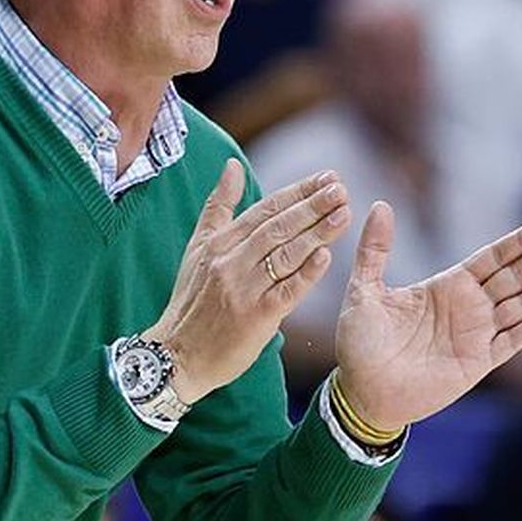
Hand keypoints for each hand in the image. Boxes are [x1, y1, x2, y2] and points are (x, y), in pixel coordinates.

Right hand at [145, 160, 350, 404]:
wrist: (177, 355)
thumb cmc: (192, 302)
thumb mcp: (197, 248)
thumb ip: (218, 206)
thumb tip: (232, 165)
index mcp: (219, 243)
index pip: (265, 209)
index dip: (298, 192)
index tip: (326, 177)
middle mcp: (230, 261)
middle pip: (278, 227)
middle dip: (313, 205)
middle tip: (341, 188)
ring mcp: (243, 289)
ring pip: (285, 254)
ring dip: (317, 232)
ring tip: (344, 213)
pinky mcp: (255, 318)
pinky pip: (285, 291)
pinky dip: (306, 274)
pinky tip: (326, 257)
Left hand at [334, 204, 521, 428]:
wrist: (361, 391)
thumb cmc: (360, 342)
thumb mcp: (364, 289)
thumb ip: (375, 250)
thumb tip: (379, 205)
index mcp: (446, 286)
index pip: (492, 258)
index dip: (520, 242)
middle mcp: (467, 307)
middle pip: (514, 277)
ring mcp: (476, 335)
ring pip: (520, 305)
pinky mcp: (478, 363)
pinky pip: (511, 341)